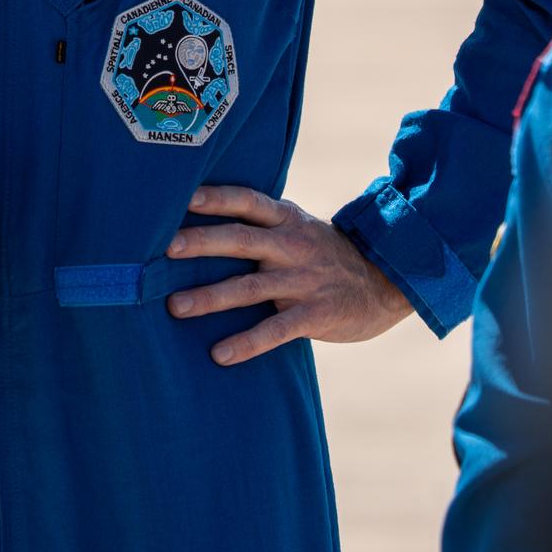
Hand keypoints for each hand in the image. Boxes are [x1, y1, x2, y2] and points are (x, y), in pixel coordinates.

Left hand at [166, 185, 411, 365]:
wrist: (386, 283)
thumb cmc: (325, 255)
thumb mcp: (299, 229)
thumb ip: (261, 226)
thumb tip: (200, 225)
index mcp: (287, 220)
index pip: (248, 200)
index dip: (217, 197)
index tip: (184, 197)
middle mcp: (292, 245)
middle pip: (241, 239)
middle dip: (202, 242)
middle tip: (165, 249)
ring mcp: (304, 280)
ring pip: (250, 287)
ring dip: (211, 297)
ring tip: (175, 307)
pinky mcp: (315, 314)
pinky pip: (275, 330)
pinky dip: (247, 342)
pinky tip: (220, 354)